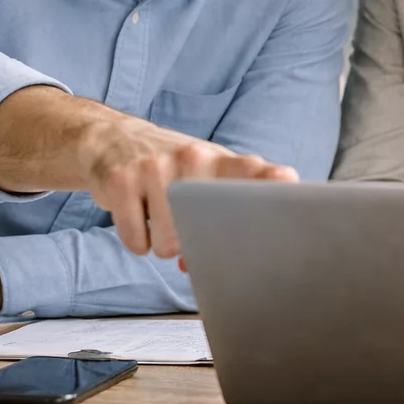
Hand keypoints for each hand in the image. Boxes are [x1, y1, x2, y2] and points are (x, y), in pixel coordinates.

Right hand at [76, 116, 296, 259]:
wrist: (111, 139)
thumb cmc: (173, 169)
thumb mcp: (205, 178)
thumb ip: (225, 216)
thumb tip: (224, 265)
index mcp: (221, 161)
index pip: (256, 172)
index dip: (276, 185)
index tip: (291, 194)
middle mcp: (193, 157)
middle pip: (207, 231)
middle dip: (200, 245)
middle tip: (189, 225)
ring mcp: (156, 166)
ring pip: (169, 245)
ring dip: (164, 244)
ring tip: (160, 215)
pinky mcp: (121, 180)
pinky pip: (138, 243)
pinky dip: (138, 242)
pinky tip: (137, 215)